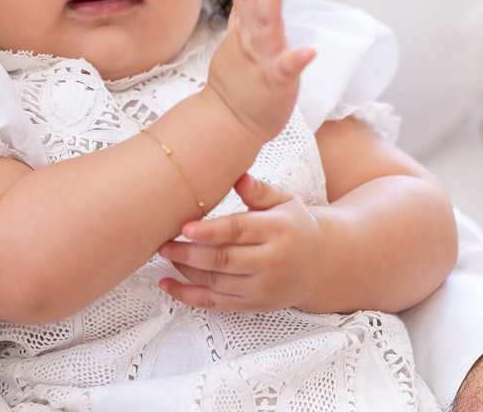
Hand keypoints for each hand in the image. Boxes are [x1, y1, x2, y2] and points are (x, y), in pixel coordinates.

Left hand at [158, 174, 321, 311]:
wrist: (318, 264)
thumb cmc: (293, 227)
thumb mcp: (284, 201)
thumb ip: (260, 190)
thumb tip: (240, 179)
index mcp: (278, 231)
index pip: (239, 231)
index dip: (210, 231)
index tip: (185, 227)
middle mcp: (272, 262)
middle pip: (223, 260)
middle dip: (189, 253)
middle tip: (163, 244)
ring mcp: (262, 287)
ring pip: (216, 282)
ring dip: (185, 271)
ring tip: (166, 255)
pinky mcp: (253, 305)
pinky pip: (215, 304)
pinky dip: (188, 296)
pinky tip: (167, 284)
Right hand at [203, 0, 314, 143]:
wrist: (228, 123)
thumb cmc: (239, 82)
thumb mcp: (239, 37)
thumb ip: (248, 8)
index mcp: (245, 28)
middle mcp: (251, 39)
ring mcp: (262, 60)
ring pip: (266, 25)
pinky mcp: (275, 84)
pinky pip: (285, 71)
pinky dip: (296, 60)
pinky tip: (309, 51)